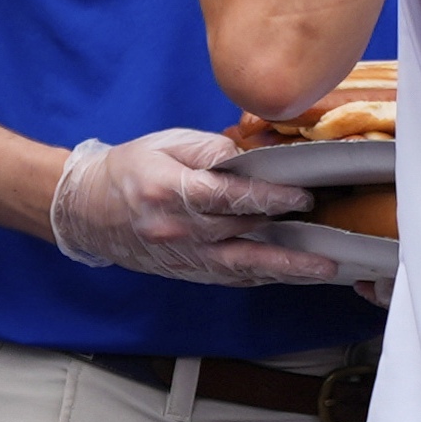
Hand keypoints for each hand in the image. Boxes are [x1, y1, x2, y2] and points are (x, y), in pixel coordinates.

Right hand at [48, 133, 343, 284]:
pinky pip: (232, 277)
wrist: (87, 211)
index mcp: (169, 191)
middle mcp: (177, 230)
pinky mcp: (188, 272)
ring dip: (288, 267)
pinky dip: (266, 276)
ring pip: (244, 265)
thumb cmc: (128, 169)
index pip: (227, 197)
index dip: (268, 198)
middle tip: (333, 222)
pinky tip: (294, 275)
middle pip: (242, 230)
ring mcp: (183, 257)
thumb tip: (255, 154)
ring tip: (326, 267)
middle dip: (289, 227)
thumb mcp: (165, 144)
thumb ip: (211, 150)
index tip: (303, 195)